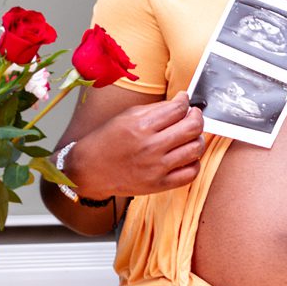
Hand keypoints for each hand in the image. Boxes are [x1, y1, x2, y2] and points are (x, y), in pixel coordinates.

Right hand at [67, 95, 204, 197]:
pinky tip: (186, 156)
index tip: (184, 101)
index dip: (185, 101)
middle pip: (192, 127)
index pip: (178, 109)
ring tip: (190, 136)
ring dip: (198, 138)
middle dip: (197, 117)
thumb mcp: (126, 116)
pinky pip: (191, 173)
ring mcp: (156, 168)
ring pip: (195, 149)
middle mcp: (150, 147)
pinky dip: (194, 162)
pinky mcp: (159, 185)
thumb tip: (180, 103)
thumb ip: (155, 109)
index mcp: (141, 126)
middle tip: (193, 115)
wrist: (89, 170)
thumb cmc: (106, 141)